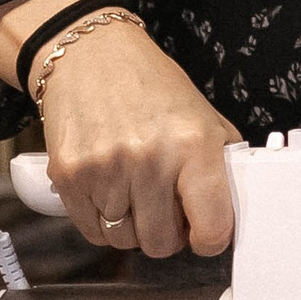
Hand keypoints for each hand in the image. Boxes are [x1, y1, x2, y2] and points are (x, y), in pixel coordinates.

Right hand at [34, 20, 241, 259]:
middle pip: (161, 243)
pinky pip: (92, 231)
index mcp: (193, 144)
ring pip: (124, 240)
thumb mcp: (203, 116)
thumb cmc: (150, 86)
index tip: (206, 234)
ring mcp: (104, 169)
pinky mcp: (68, 176)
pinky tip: (110, 191)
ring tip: (136, 192)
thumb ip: (220, 165)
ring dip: (133, 226)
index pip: (211, 225)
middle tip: (166, 207)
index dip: (210, 239)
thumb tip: (232, 212)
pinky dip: (103, 221)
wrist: (90, 56)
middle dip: (167, 233)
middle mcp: (148, 159)